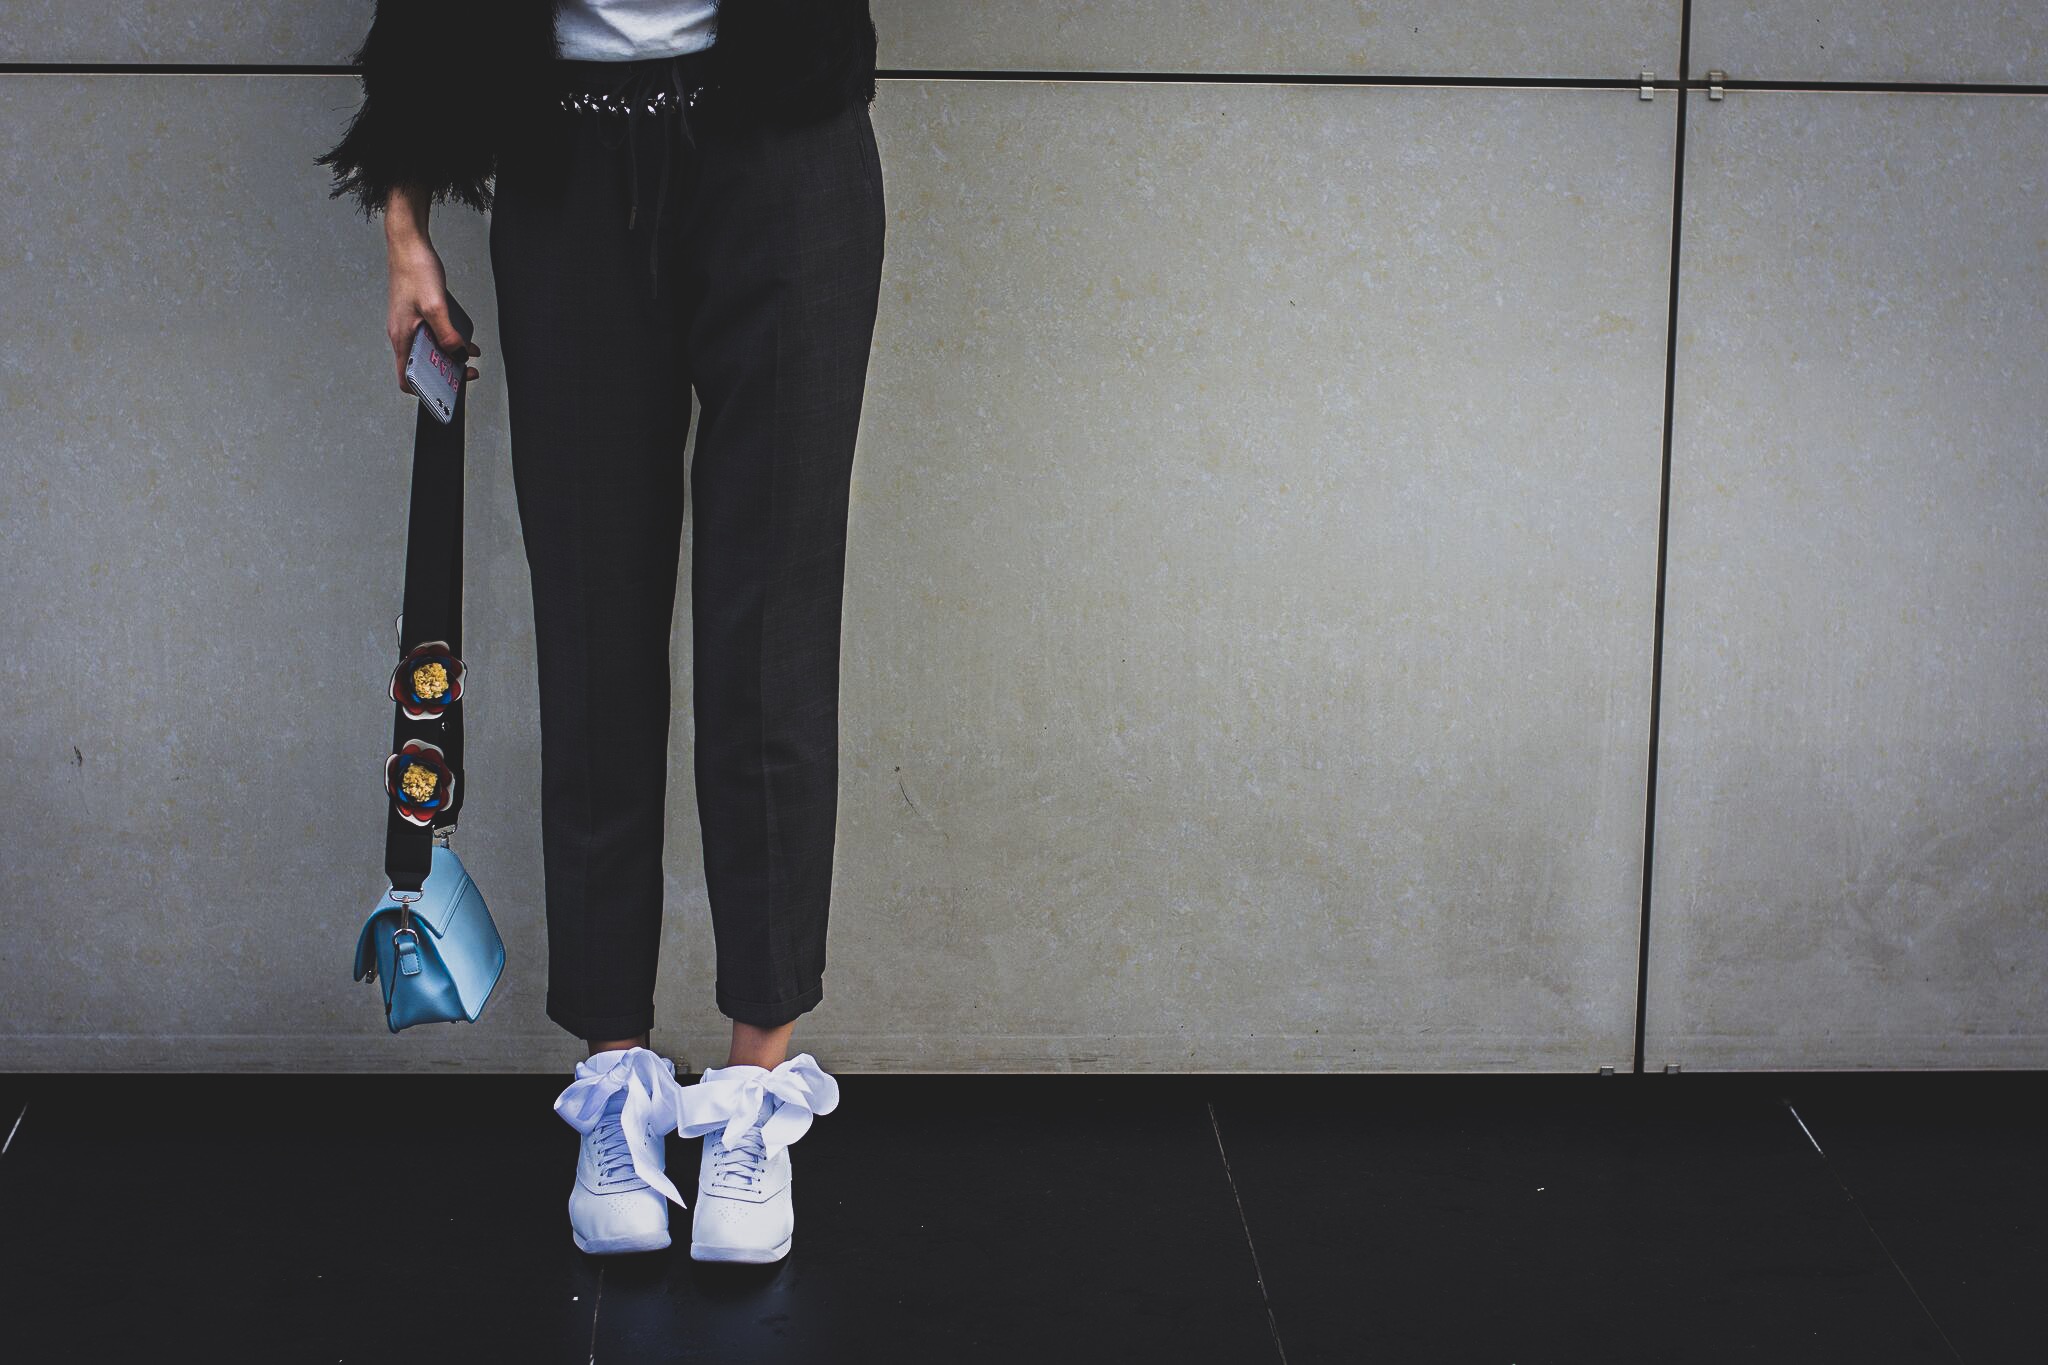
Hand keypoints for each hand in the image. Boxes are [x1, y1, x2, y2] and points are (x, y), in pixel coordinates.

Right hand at [382, 186, 482, 393]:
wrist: (408, 243)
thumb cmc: (416, 270)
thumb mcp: (436, 306)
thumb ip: (447, 334)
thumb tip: (457, 355)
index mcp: (401, 338)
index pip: (406, 378)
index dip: (425, 390)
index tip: (447, 391)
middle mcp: (402, 334)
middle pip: (421, 366)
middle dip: (444, 373)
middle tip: (467, 373)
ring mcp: (409, 324)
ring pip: (428, 351)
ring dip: (449, 357)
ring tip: (470, 358)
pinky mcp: (417, 314)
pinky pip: (432, 335)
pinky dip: (449, 341)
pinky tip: (466, 340)